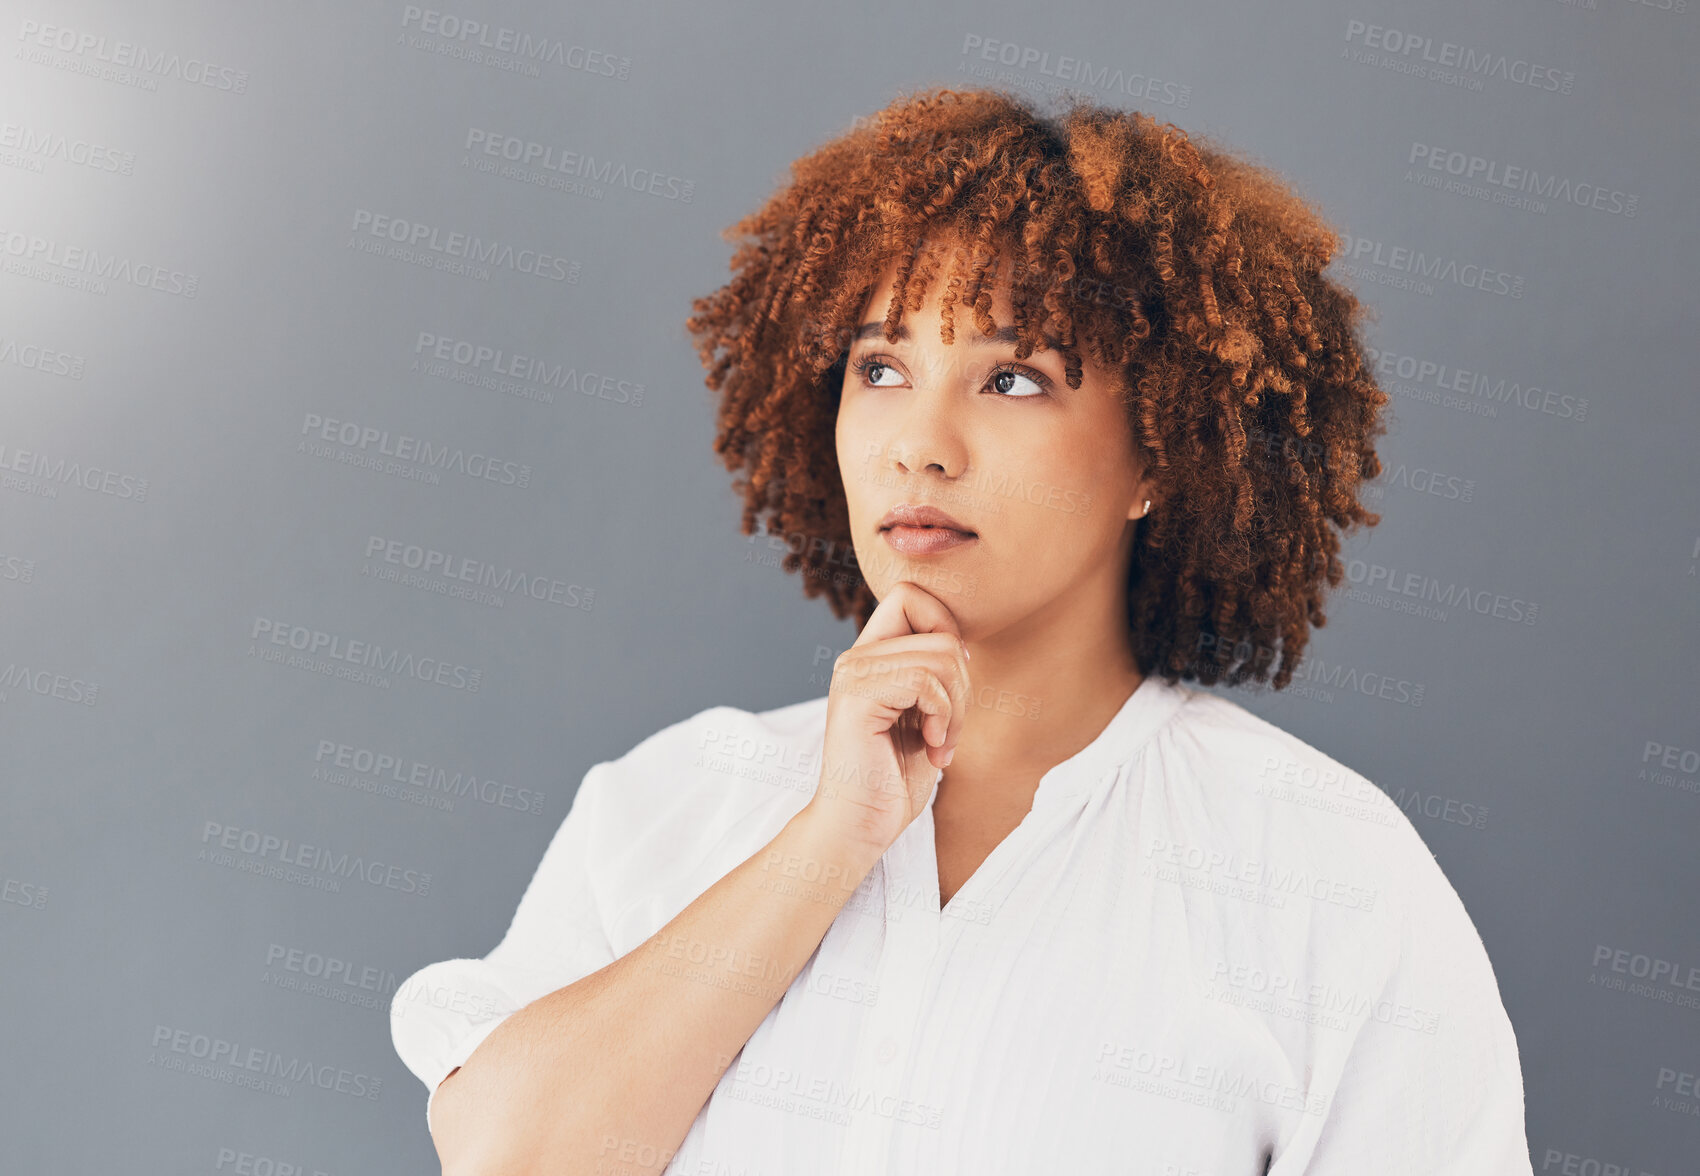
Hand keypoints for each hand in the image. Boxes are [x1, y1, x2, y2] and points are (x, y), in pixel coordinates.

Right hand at [803, 581, 970, 856]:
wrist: (859, 826)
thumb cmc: (892, 780)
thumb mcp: (922, 716)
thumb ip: (933, 675)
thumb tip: (961, 644)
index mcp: (869, 657)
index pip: (911, 596)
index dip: (946, 630)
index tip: (948, 686)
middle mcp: (855, 658)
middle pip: (941, 631)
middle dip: (963, 684)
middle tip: (947, 730)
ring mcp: (853, 674)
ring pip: (941, 656)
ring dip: (956, 708)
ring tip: (939, 742)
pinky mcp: (857, 696)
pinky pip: (925, 681)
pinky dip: (942, 717)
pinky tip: (930, 748)